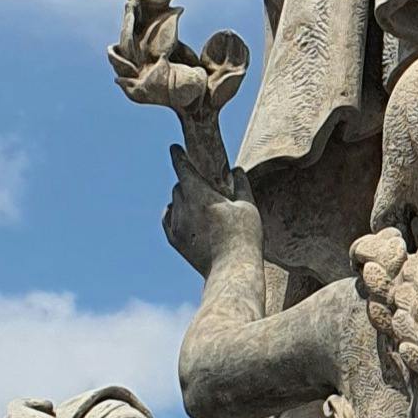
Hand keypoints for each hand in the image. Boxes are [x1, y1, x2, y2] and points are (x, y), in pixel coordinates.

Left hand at [163, 142, 259, 276]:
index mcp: (200, 196)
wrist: (231, 270)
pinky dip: (175, 212)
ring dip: (183, 198)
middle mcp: (183, 208)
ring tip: (200, 203)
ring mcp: (177, 226)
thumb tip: (237, 170)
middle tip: (203, 183)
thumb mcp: (248, 206)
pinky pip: (168, 219)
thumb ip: (241, 184)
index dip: (179, 156)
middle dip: (188, 181)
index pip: (183, 168)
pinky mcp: (175, 240)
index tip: (175, 148)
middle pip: (179, 185)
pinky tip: (185, 214)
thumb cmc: (243, 237)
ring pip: (174, 202)